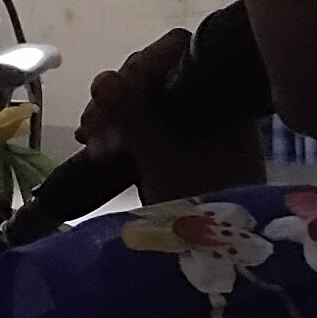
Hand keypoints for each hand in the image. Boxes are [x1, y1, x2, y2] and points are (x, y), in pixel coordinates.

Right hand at [79, 27, 265, 202]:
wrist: (220, 264)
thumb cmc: (204, 212)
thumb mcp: (166, 165)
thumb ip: (136, 118)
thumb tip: (103, 77)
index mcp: (221, 98)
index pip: (180, 53)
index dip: (142, 66)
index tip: (116, 93)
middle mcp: (209, 105)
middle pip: (155, 76)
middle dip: (119, 98)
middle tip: (96, 135)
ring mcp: (191, 126)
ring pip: (141, 101)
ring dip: (110, 118)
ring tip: (95, 152)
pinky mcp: (174, 148)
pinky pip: (139, 124)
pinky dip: (116, 132)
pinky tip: (96, 150)